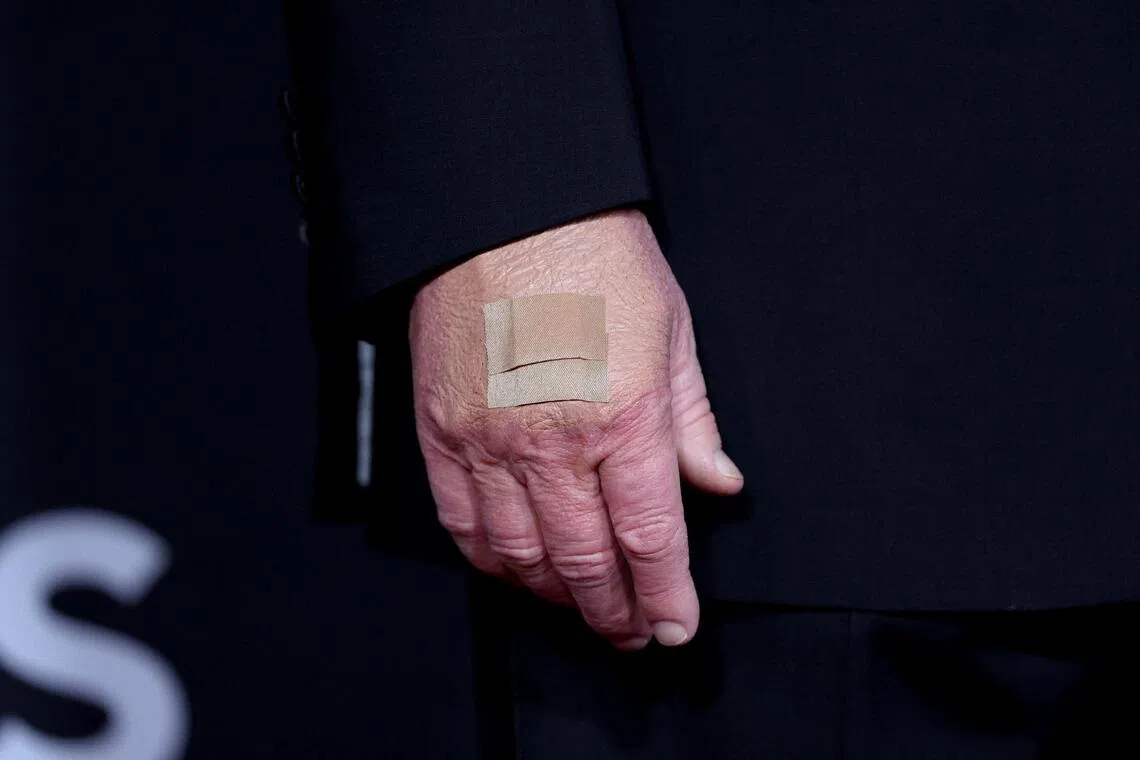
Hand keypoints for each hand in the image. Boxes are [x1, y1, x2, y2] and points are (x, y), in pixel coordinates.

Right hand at [410, 209, 742, 649]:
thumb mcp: (671, 328)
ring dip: (558, 597)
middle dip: (616, 612)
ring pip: (523, 557)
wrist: (503, 210)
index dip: (666, 596)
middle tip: (633, 631)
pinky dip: (492, 562)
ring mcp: (489, 442)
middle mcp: (554, 441)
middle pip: (587, 564)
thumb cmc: (593, 255)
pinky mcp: (441, 433)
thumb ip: (693, 418)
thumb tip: (717, 480)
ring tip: (583, 605)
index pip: (650, 538)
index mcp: (624, 414)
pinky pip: (462, 525)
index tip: (677, 627)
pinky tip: (518, 569)